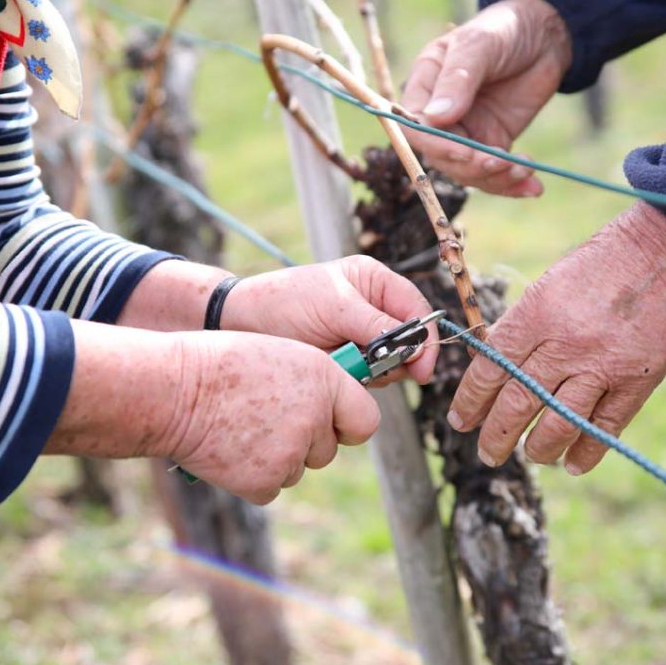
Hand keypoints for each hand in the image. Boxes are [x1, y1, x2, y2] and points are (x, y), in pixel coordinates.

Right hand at [165, 330, 379, 504]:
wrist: (172, 392)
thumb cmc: (220, 366)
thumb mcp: (280, 357)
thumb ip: (315, 386)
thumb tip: (333, 414)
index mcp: (325, 379)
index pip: (365, 420)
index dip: (346, 424)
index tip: (332, 424)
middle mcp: (315, 418)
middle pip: (326, 450)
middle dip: (303, 442)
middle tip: (264, 420)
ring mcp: (291, 454)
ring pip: (296, 469)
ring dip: (275, 458)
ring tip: (240, 427)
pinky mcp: (265, 482)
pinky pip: (271, 487)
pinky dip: (252, 477)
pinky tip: (229, 449)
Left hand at [221, 255, 438, 384]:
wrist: (240, 327)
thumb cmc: (284, 302)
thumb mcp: (334, 306)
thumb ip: (376, 325)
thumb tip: (414, 346)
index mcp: (374, 282)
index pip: (416, 309)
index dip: (425, 338)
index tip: (422, 368)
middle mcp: (373, 309)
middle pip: (410, 341)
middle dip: (399, 358)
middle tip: (377, 369)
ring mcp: (361, 339)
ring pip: (393, 365)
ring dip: (377, 372)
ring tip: (346, 364)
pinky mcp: (348, 363)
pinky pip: (370, 380)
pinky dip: (360, 382)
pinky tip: (338, 373)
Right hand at [400, 0, 572, 196]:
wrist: (546, 35)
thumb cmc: (505, 29)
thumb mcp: (479, 45)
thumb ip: (458, 79)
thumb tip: (436, 117)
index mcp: (425, 86)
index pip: (414, 128)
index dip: (435, 145)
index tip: (464, 152)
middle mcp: (441, 115)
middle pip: (441, 157)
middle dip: (471, 166)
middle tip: (502, 161)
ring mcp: (467, 131)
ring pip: (468, 172)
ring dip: (495, 178)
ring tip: (524, 170)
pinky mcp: (493, 142)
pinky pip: (494, 173)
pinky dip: (512, 185)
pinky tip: (533, 188)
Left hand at [448, 203, 665, 473]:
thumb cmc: (609, 257)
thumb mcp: (554, 280)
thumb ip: (527, 323)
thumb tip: (497, 360)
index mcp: (537, 313)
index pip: (491, 369)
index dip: (471, 401)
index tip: (460, 420)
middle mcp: (565, 343)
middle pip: (518, 403)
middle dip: (496, 436)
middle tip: (487, 453)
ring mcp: (603, 365)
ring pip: (558, 424)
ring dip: (539, 449)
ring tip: (531, 455)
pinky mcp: (638, 380)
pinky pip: (605, 428)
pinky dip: (587, 451)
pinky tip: (573, 464)